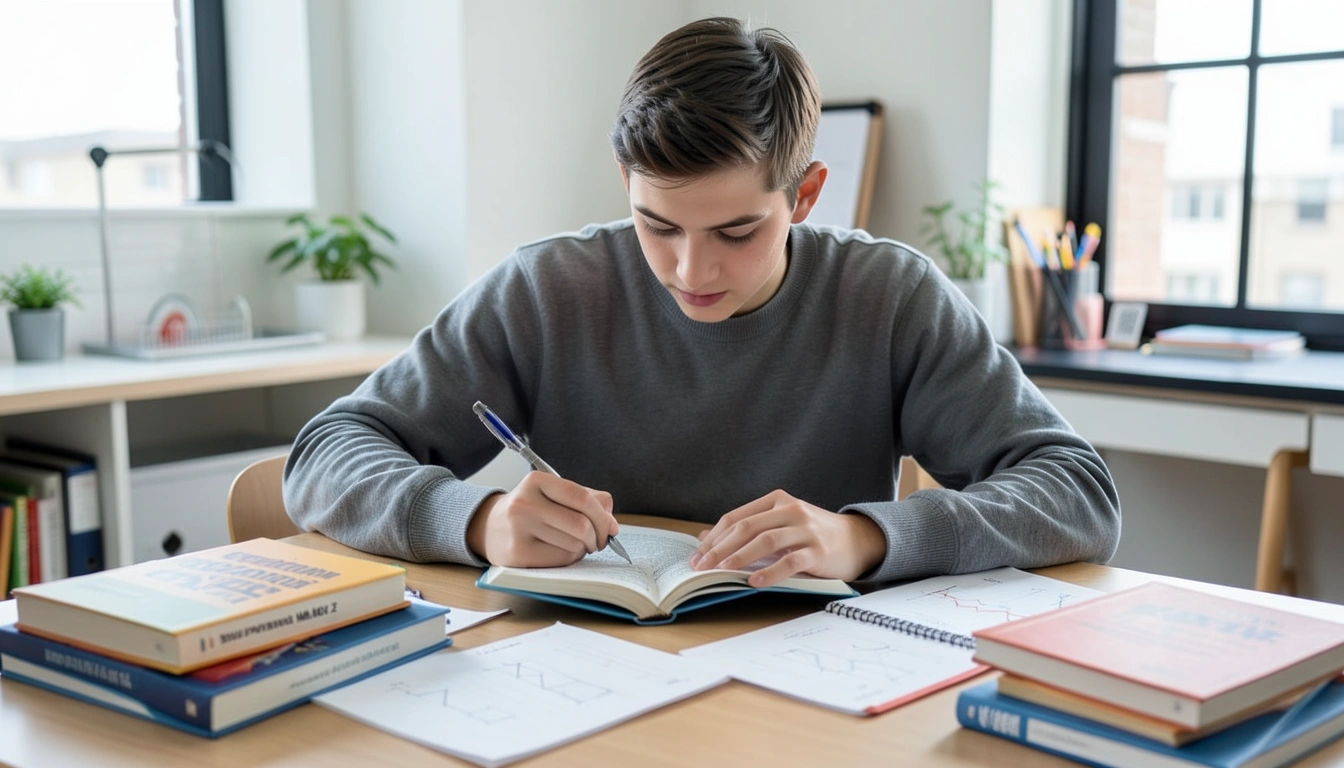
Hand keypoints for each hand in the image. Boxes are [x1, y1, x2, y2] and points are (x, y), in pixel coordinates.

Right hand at [465, 471, 616, 566]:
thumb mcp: (554, 494)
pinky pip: (561, 560)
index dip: (603, 516)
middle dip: (598, 537)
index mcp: (536, 481)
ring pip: (574, 544)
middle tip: (598, 541)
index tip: (611, 528)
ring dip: (583, 548)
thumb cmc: (532, 510)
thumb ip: (588, 499)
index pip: (582, 498)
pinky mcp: (518, 554)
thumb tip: (612, 523)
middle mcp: (524, 503)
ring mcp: (518, 530)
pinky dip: (570, 558)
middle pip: (581, 525)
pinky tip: (562, 551)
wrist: (490, 527)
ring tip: (575, 544)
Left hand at [689, 489, 885, 586]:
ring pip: (765, 541)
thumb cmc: (812, 534)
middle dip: (719, 549)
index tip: (697, 556)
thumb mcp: (779, 524)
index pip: (736, 517)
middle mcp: (790, 510)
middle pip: (746, 527)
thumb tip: (704, 537)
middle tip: (701, 567)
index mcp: (776, 501)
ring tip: (722, 572)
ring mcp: (806, 529)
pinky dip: (769, 572)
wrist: (858, 539)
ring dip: (739, 557)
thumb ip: (746, 529)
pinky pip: (790, 561)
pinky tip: (753, 581)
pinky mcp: (818, 550)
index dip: (714, 537)